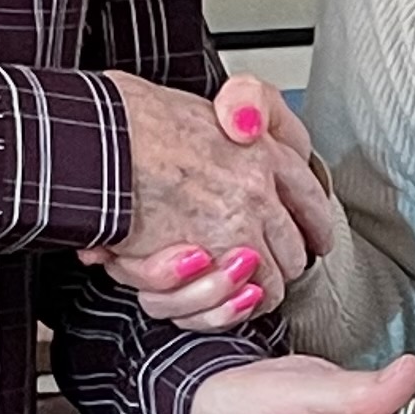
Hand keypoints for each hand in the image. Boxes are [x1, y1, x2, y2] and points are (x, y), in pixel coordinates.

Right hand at [92, 73, 338, 331]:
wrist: (99, 138)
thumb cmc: (134, 120)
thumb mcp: (201, 107)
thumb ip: (232, 118)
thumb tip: (246, 129)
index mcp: (263, 147)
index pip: (311, 198)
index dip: (315, 225)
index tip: (315, 238)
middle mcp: (260, 187)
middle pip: (297, 249)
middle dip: (282, 265)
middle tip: (263, 270)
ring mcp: (239, 223)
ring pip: (271, 282)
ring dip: (253, 291)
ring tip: (231, 289)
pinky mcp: (212, 255)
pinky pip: (238, 299)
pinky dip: (226, 306)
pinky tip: (209, 294)